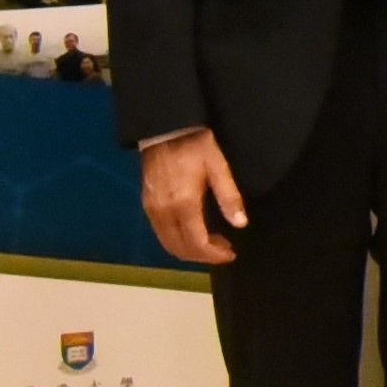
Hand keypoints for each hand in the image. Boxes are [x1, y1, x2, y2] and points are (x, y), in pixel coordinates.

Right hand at [138, 128, 245, 266]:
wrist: (164, 130)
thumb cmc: (195, 146)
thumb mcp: (218, 167)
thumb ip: (229, 197)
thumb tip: (240, 223)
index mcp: (183, 204)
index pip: (197, 243)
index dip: (215, 254)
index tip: (231, 253)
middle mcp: (163, 212)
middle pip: (180, 249)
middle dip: (203, 256)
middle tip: (224, 250)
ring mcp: (151, 210)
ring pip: (168, 244)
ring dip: (190, 250)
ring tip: (213, 244)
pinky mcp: (146, 205)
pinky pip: (161, 234)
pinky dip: (178, 241)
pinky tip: (194, 233)